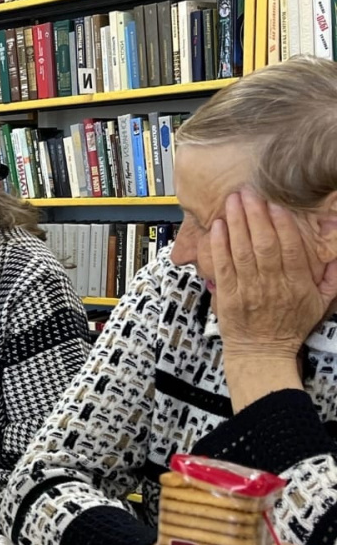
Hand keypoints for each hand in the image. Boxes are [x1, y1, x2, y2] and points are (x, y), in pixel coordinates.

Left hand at [212, 191, 336, 357]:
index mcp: (296, 284)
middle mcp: (272, 285)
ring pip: (242, 251)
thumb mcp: (321, 304)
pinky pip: (223, 266)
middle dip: (256, 216)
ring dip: (237, 223)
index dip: (283, 225)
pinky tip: (219, 226)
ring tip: (233, 200)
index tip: (276, 204)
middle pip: (264, 245)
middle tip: (250, 192)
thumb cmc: (291, 326)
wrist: (262, 352)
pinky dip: (220, 245)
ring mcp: (248, 289)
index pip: (290, 249)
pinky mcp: (227, 295)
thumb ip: (332, 276)